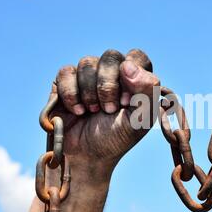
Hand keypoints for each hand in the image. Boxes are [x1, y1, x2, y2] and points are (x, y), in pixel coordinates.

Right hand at [50, 49, 159, 165]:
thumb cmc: (116, 138)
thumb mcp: (141, 119)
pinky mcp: (65, 81)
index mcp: (135, 78)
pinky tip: (77, 111)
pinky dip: (72, 94)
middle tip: (109, 110)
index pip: (136, 56)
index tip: (127, 101)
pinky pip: (66, 72)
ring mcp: (88, 75)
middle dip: (109, 86)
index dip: (132, 76)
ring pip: (87, 62)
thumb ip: (147, 90)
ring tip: (93, 112)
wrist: (86, 156)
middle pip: (111, 56)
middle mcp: (112, 72)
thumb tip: (127, 65)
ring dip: (90, 93)